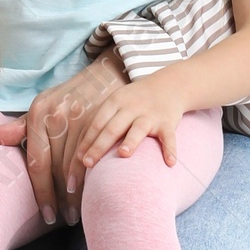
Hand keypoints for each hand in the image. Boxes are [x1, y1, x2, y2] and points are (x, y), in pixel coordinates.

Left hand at [0, 48, 126, 223]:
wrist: (108, 73)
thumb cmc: (71, 98)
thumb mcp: (45, 107)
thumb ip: (20, 127)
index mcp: (39, 111)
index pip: (37, 162)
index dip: (42, 193)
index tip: (48, 215)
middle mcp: (58, 112)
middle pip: (58, 167)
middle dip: (61, 198)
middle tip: (64, 219)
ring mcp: (83, 114)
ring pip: (77, 164)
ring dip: (78, 192)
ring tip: (78, 212)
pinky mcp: (106, 117)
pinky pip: (98, 154)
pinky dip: (95, 176)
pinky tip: (96, 191)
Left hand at [77, 70, 192, 168]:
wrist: (169, 86)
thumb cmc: (135, 101)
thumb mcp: (117, 103)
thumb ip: (102, 122)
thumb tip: (79, 151)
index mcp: (114, 102)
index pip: (97, 123)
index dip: (87, 140)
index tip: (78, 158)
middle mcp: (131, 108)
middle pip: (113, 128)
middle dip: (99, 146)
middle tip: (88, 163)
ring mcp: (150, 115)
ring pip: (138, 129)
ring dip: (131, 141)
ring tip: (123, 154)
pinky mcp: (168, 123)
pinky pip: (169, 138)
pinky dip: (170, 150)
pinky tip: (170, 163)